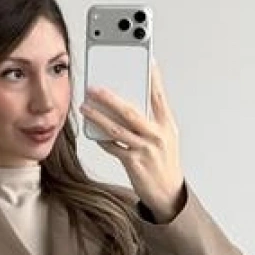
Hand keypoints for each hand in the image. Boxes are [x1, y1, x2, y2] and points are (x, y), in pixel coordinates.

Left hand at [79, 58, 185, 221]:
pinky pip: (114, 147)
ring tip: (85, 107)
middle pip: (131, 111)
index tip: (145, 61)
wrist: (168, 193)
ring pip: (117, 129)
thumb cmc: (164, 162)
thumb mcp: (165, 137)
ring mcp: (146, 150)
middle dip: (110, 98)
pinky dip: (102, 139)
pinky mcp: (134, 163)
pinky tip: (92, 132)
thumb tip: (130, 102)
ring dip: (98, 117)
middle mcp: (158, 135)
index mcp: (166, 125)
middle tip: (94, 88)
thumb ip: (151, 120)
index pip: (158, 96)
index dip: (152, 77)